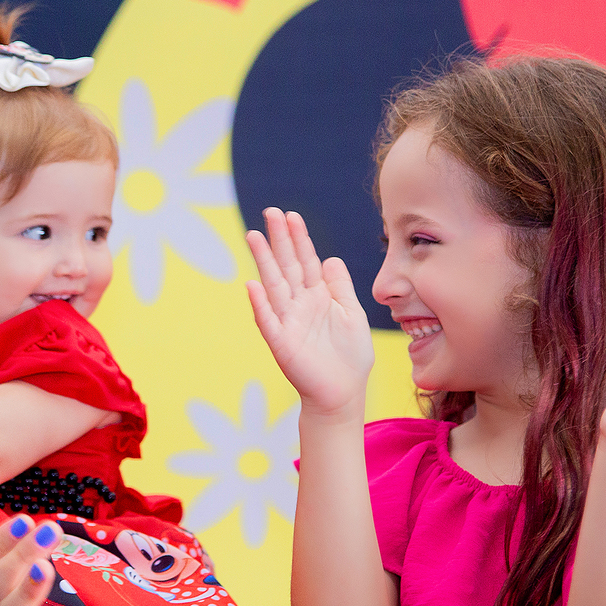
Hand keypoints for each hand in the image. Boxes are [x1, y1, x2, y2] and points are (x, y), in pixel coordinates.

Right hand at [246, 208, 373, 415]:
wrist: (344, 393)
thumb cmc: (350, 356)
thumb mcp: (352, 314)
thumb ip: (340, 286)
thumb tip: (329, 258)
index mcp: (318, 296)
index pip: (306, 261)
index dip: (299, 239)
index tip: (291, 215)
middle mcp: (299, 305)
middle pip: (287, 266)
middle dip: (279, 240)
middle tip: (270, 212)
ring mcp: (288, 322)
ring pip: (273, 286)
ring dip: (263, 262)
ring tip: (254, 236)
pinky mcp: (282, 343)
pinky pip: (269, 321)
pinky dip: (260, 304)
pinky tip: (252, 285)